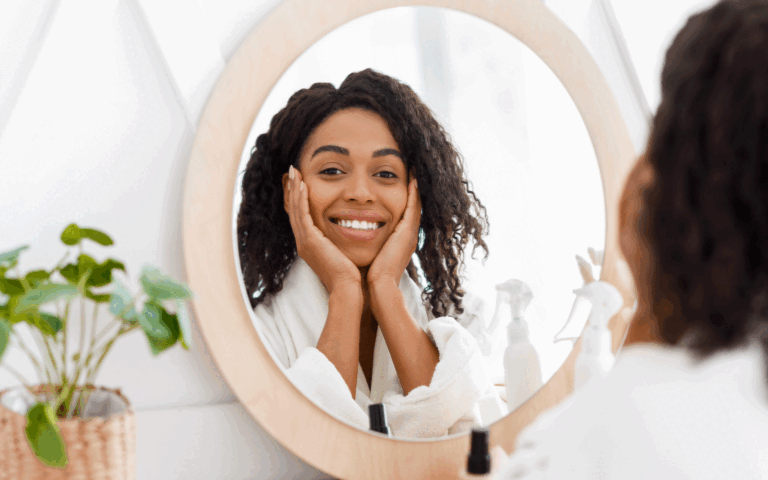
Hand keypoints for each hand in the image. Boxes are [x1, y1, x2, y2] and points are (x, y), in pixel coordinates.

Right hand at [285, 166, 361, 294]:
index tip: (300, 182)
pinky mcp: (309, 241)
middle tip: (292, 172)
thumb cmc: (350, 274)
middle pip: (294, 211)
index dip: (299, 199)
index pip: (301, 217)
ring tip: (294, 172)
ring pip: (295, 210)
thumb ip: (340, 241)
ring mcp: (304, 242)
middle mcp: (303, 243)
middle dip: (292, 190)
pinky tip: (303, 184)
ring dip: (294, 189)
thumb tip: (350, 231)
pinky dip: (301, 199)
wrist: (347, 288)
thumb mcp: (341, 253)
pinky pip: (302, 215)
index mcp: (310, 246)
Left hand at [367, 178, 420, 288]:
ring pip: (416, 203)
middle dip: (413, 189)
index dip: (404, 198)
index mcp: (400, 239)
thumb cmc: (371, 275)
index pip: (404, 213)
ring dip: (415, 186)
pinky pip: (413, 206)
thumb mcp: (372, 254)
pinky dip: (414, 192)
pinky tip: (413, 177)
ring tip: (414, 168)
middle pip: (413, 206)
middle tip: (412, 170)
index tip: (402, 182)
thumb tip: (357, 237)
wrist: (379, 287)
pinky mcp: (407, 232)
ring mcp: (410, 233)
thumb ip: (370, 245)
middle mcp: (408, 234)